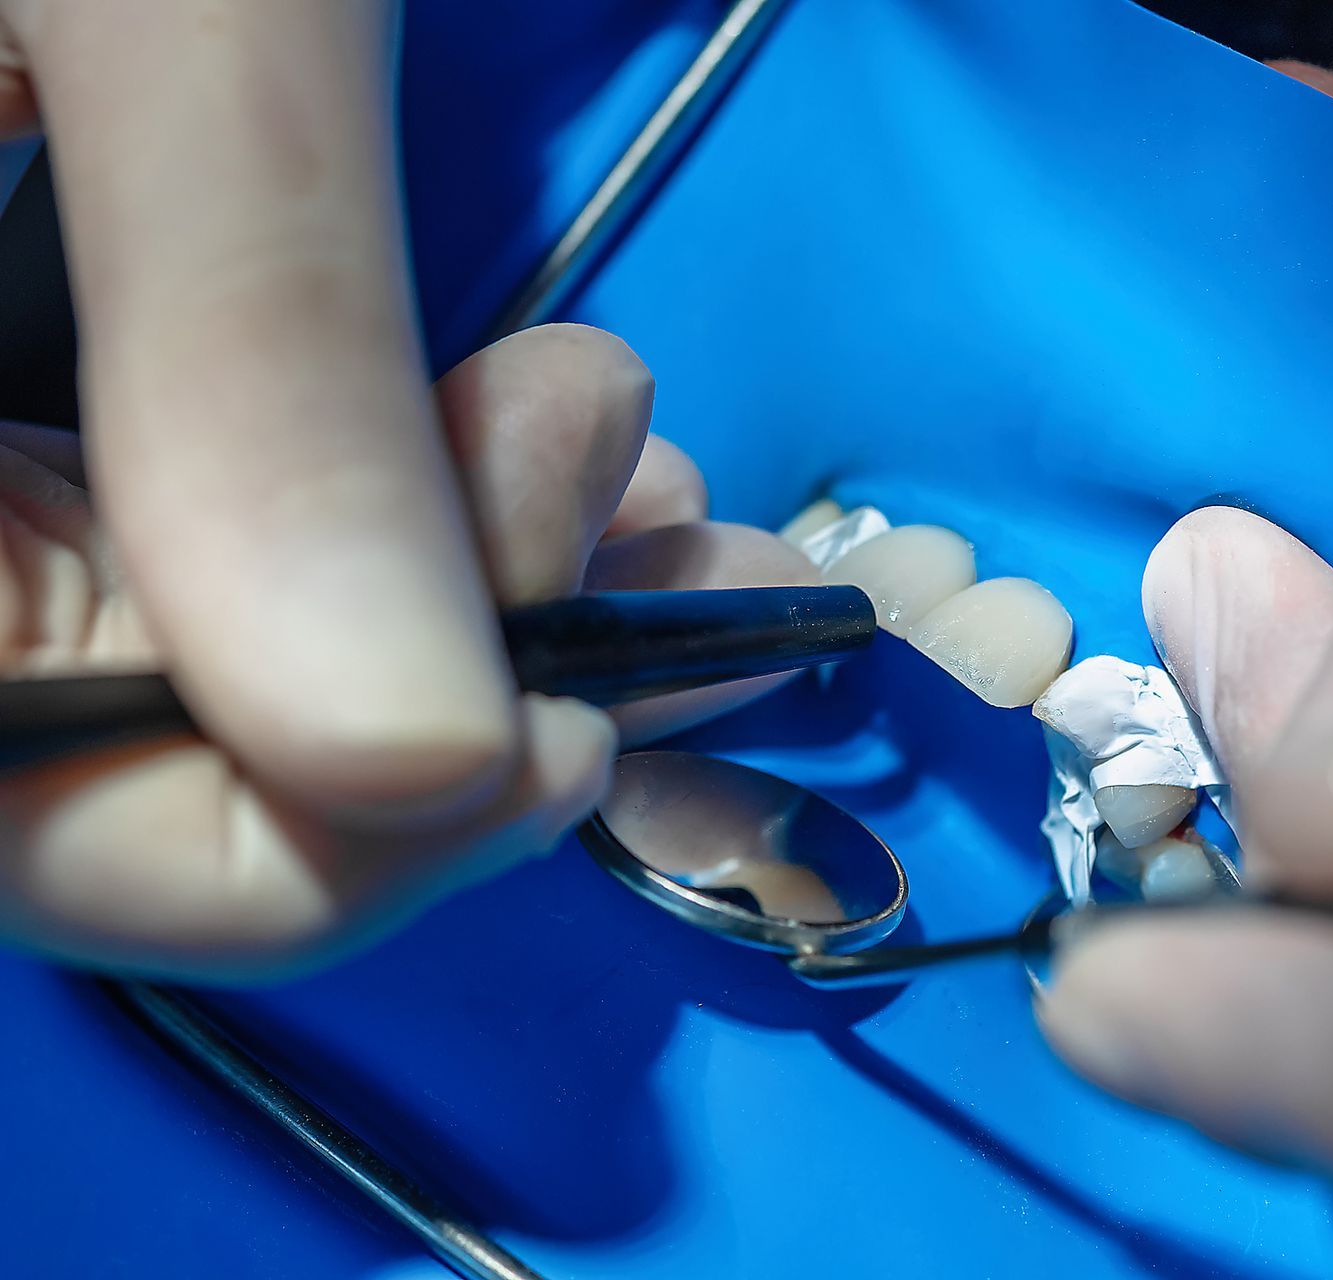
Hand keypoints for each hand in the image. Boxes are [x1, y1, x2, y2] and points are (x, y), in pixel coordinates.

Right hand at [0, 2, 812, 977]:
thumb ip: (251, 353)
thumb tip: (412, 762)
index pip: (12, 802)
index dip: (296, 839)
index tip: (561, 717)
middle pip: (96, 765)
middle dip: (414, 687)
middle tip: (606, 500)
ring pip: (185, 649)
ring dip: (446, 602)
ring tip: (609, 449)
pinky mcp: (53, 342)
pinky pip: (217, 518)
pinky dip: (404, 512)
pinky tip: (550, 439)